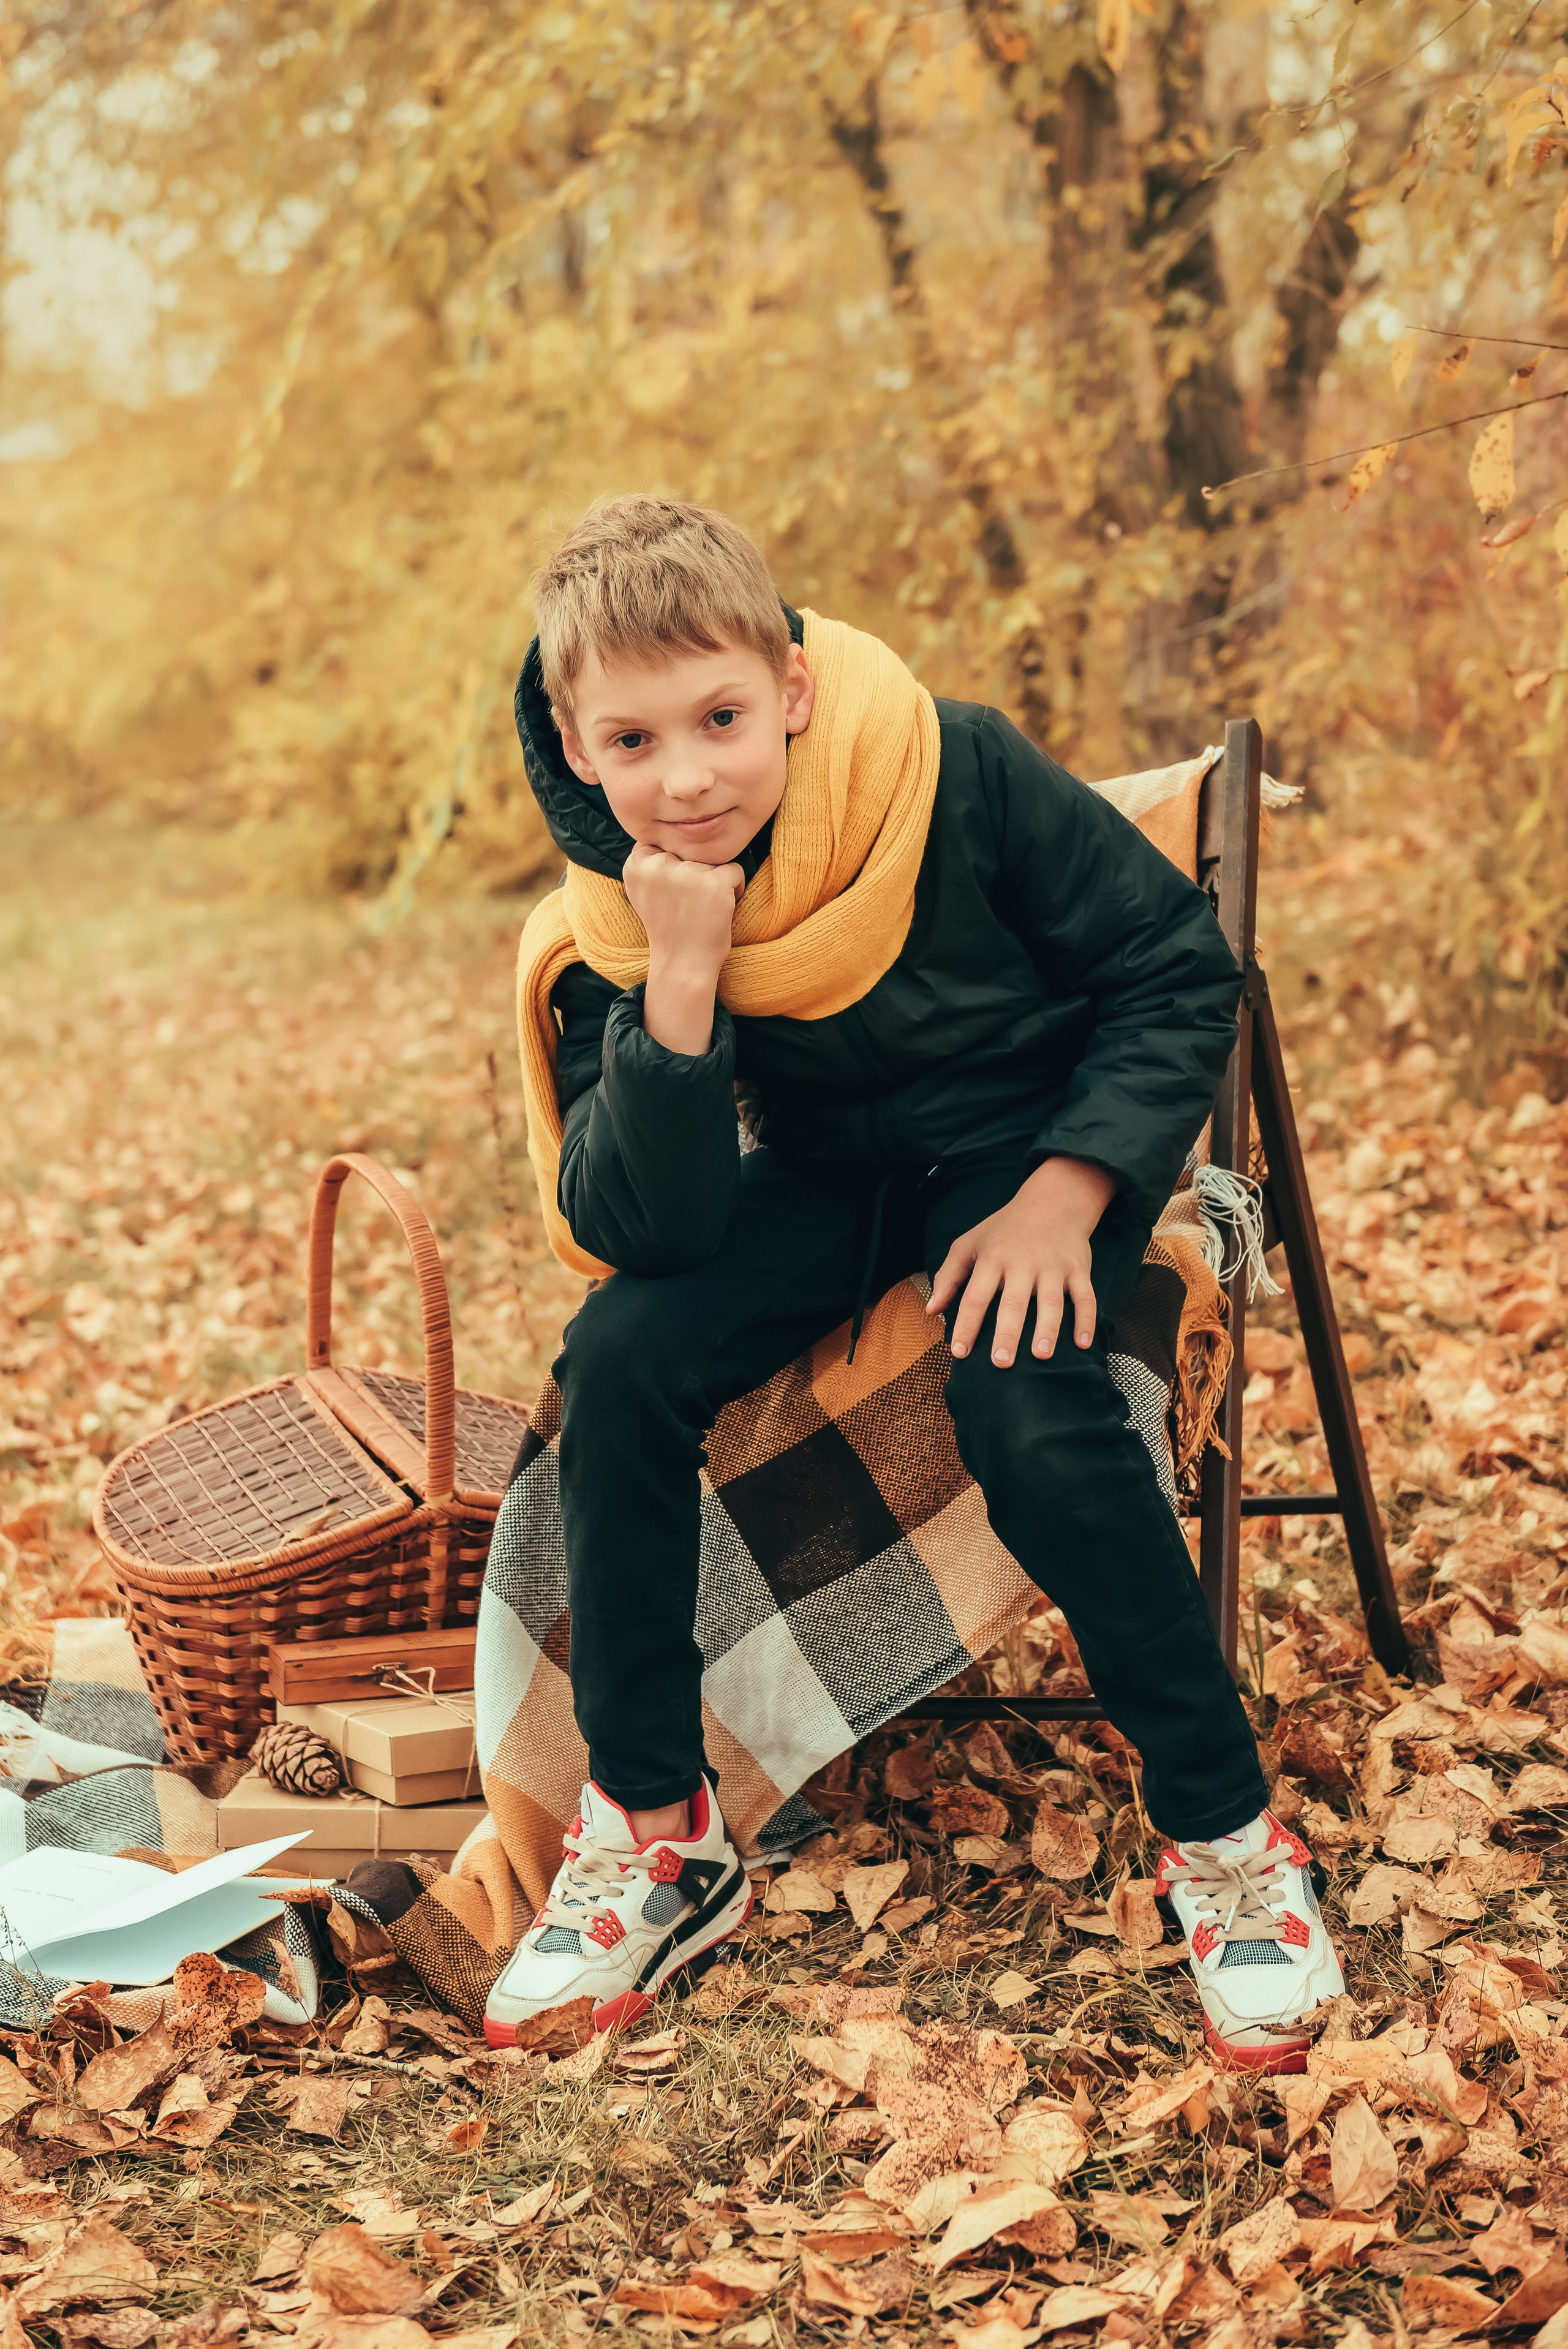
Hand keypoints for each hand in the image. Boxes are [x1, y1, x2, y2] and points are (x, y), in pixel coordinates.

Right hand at [623, 842, 742, 1056]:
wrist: (682, 964)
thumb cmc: (669, 927)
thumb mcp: (645, 890)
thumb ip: (650, 861)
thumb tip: (669, 831)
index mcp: (636, 865)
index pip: (664, 842)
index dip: (674, 865)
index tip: (671, 893)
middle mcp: (658, 865)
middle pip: (691, 850)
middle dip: (695, 873)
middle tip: (687, 904)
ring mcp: (687, 873)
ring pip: (713, 860)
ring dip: (714, 881)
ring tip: (702, 908)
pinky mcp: (714, 883)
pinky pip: (736, 871)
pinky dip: (736, 890)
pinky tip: (720, 909)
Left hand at [928, 1157, 1116, 1367]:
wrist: (1052, 1202)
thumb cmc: (1004, 1230)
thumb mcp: (969, 1244)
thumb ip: (949, 1276)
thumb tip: (931, 1310)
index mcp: (992, 1259)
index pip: (975, 1296)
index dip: (966, 1324)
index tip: (959, 1352)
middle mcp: (1022, 1263)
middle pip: (1013, 1302)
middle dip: (1007, 1333)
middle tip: (1001, 1362)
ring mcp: (1052, 1266)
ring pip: (1051, 1301)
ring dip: (1048, 1329)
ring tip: (1041, 1356)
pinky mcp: (1078, 1269)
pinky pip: (1085, 1297)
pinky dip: (1086, 1320)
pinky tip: (1083, 1344)